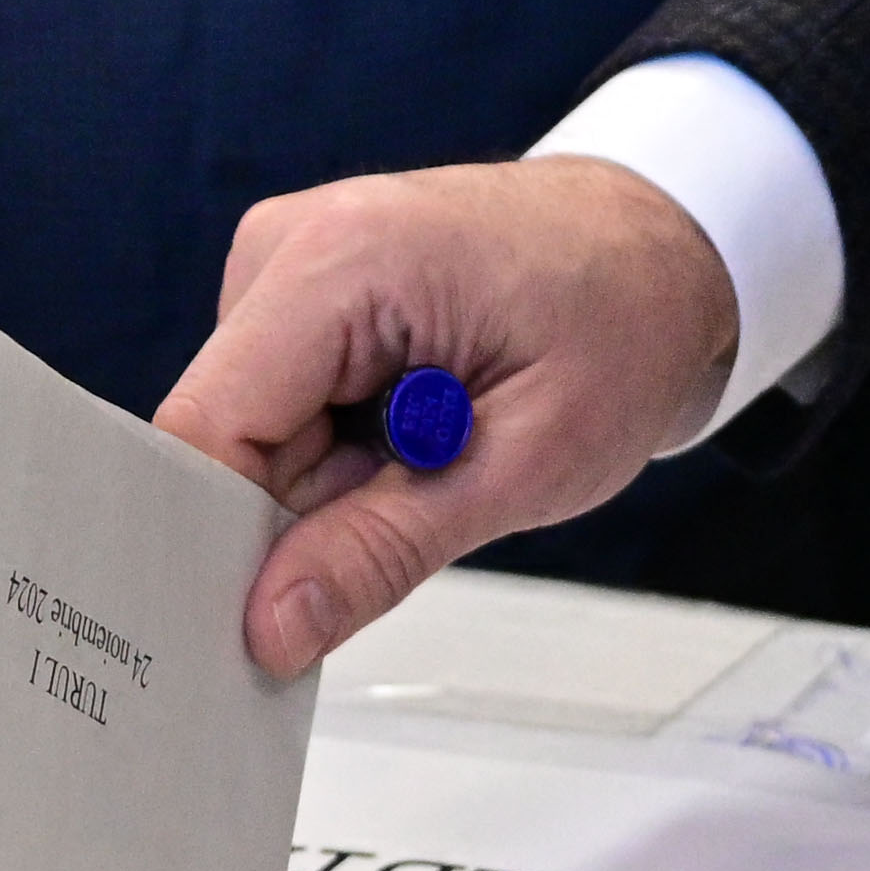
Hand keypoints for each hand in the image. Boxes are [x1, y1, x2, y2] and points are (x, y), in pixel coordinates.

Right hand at [159, 154, 744, 676]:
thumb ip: (384, 548)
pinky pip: (280, 412)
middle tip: (413, 524)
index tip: (258, 628)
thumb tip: (269, 627)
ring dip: (330, 487)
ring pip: (250, 437)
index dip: (216, 540)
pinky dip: (340, 455)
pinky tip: (415, 436)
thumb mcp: (528, 461)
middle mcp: (292, 242)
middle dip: (293, 518)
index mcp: (341, 258)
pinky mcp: (302, 292)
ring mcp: (291, 262)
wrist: (663, 246)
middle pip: (223, 437)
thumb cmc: (625, 322)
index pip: (206, 429)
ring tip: (440, 456)